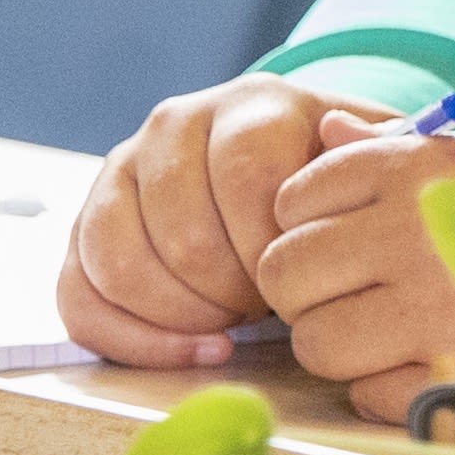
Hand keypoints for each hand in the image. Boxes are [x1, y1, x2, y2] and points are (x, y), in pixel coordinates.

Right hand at [55, 75, 378, 363]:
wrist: (291, 171)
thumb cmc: (340, 180)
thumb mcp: (375, 160)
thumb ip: (373, 152)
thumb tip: (340, 132)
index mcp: (251, 105)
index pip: (248, 177)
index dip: (276, 245)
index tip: (308, 275)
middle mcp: (175, 125)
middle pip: (183, 232)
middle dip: (234, 290)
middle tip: (273, 306)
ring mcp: (122, 171)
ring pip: (120, 263)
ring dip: (185, 314)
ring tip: (238, 324)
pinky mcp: (85, 225)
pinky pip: (78, 296)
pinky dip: (135, 339)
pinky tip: (200, 349)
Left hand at [257, 124, 454, 426]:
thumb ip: (404, 155)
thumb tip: (326, 135)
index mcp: (417, 169)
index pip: (293, 200)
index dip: (316, 228)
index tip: (360, 243)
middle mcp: (407, 234)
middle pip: (286, 277)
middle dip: (319, 295)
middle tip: (375, 299)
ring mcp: (428, 311)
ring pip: (317, 344)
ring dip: (353, 349)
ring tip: (416, 337)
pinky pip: (369, 397)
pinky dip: (398, 391)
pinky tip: (452, 366)